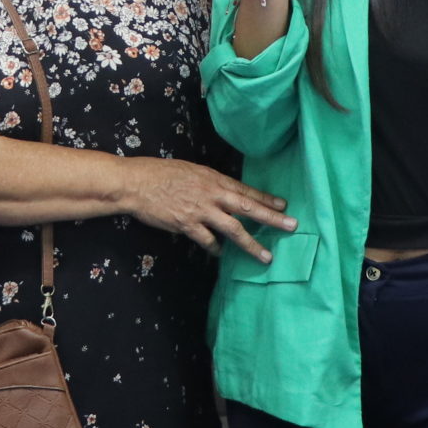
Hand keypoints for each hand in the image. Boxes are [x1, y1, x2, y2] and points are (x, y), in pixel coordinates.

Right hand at [120, 158, 294, 262]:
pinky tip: (219, 253)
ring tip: (266, 256)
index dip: (266, 198)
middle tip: (291, 226)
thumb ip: (209, 183)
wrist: (136, 183)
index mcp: (213, 179)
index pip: (246, 190)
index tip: (284, 205)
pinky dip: (215, 248)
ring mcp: (200, 210)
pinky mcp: (187, 224)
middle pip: (248, 208)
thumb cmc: (161, 173)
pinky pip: (207, 240)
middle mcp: (212, 194)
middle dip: (272, 218)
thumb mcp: (191, 171)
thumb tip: (223, 194)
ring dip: (251, 244)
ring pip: (233, 229)